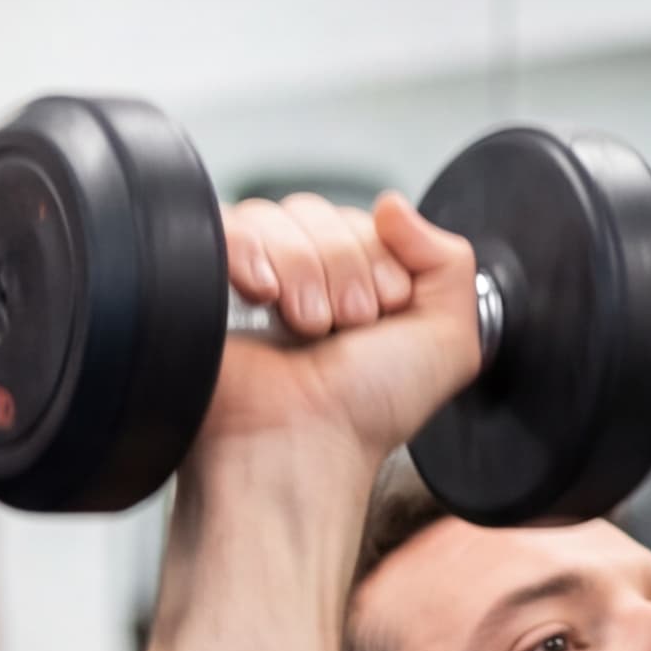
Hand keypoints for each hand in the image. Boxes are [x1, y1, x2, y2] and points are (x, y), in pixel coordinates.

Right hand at [207, 188, 481, 475]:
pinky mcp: (200, 282)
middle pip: (318, 212)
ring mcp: (248, 280)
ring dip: (302, 267)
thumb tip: (392, 204)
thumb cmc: (366, 412)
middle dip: (344, 265)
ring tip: (305, 326)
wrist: (301, 446)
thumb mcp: (448, 341)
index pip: (362, 220)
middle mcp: (300, 281)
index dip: (378, 257)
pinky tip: (261, 294)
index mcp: (354, 287)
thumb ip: (450, 261)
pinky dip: (250, 250)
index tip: (379, 317)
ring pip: (274, 216)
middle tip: (345, 326)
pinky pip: (225, 224)